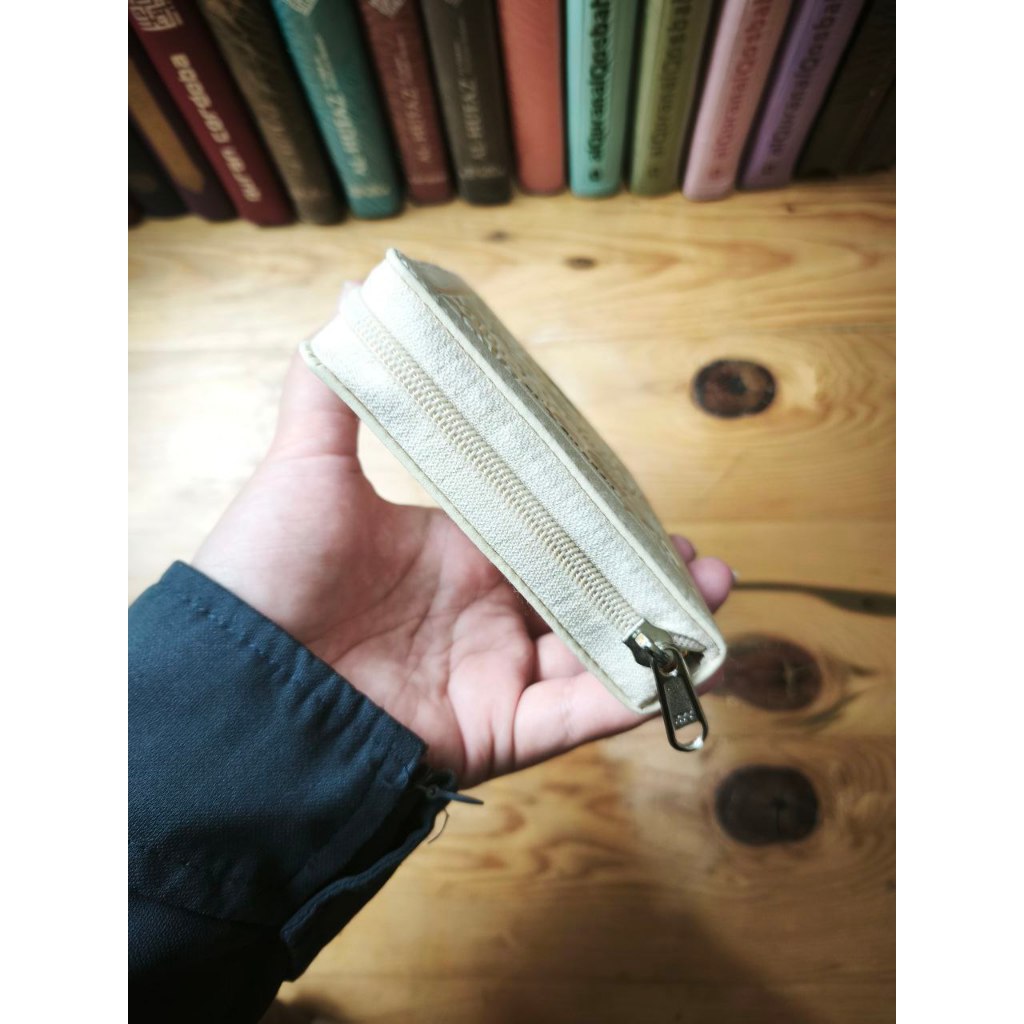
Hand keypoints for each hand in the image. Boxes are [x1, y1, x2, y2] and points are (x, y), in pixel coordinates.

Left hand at [194, 351, 732, 787]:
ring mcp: (494, 674)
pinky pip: (579, 716)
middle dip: (645, 574)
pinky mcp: (497, 730)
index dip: (596, 519)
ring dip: (659, 626)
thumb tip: (352, 300)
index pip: (545, 534)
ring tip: (710, 590)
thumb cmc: (267, 569)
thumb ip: (338, 390)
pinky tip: (684, 660)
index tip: (639, 497)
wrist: (235, 677)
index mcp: (456, 556)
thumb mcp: (306, 465)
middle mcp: (483, 616)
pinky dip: (633, 693)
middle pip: (585, 594)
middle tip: (692, 551)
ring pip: (598, 653)